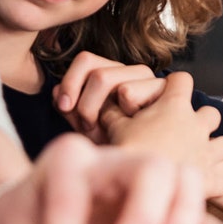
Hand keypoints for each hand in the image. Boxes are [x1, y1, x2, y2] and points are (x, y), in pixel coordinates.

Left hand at [0, 134, 222, 223]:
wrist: (30, 212)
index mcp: (68, 161)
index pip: (73, 192)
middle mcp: (110, 160)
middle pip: (150, 168)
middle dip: (142, 217)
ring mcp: (143, 181)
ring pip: (184, 183)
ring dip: (182, 223)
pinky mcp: (165, 210)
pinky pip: (202, 220)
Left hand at [52, 52, 166, 139]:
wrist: (143, 163)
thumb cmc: (117, 146)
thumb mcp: (86, 128)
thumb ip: (71, 110)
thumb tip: (57, 91)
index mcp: (111, 73)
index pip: (85, 61)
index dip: (70, 82)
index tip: (65, 107)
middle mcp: (129, 71)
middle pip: (91, 64)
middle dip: (81, 98)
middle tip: (86, 124)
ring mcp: (148, 77)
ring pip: (104, 77)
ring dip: (98, 108)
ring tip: (107, 130)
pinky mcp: (165, 87)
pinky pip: (127, 92)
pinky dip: (123, 112)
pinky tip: (133, 128)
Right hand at [98, 72, 222, 195]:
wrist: (140, 185)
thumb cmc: (126, 151)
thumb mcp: (115, 127)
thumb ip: (113, 113)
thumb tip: (105, 106)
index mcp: (174, 107)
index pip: (182, 79)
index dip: (175, 85)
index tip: (166, 94)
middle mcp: (196, 126)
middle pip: (213, 113)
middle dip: (203, 121)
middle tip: (185, 132)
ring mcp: (206, 152)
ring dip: (215, 150)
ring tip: (200, 158)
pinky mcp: (210, 180)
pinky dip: (215, 185)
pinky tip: (204, 189)